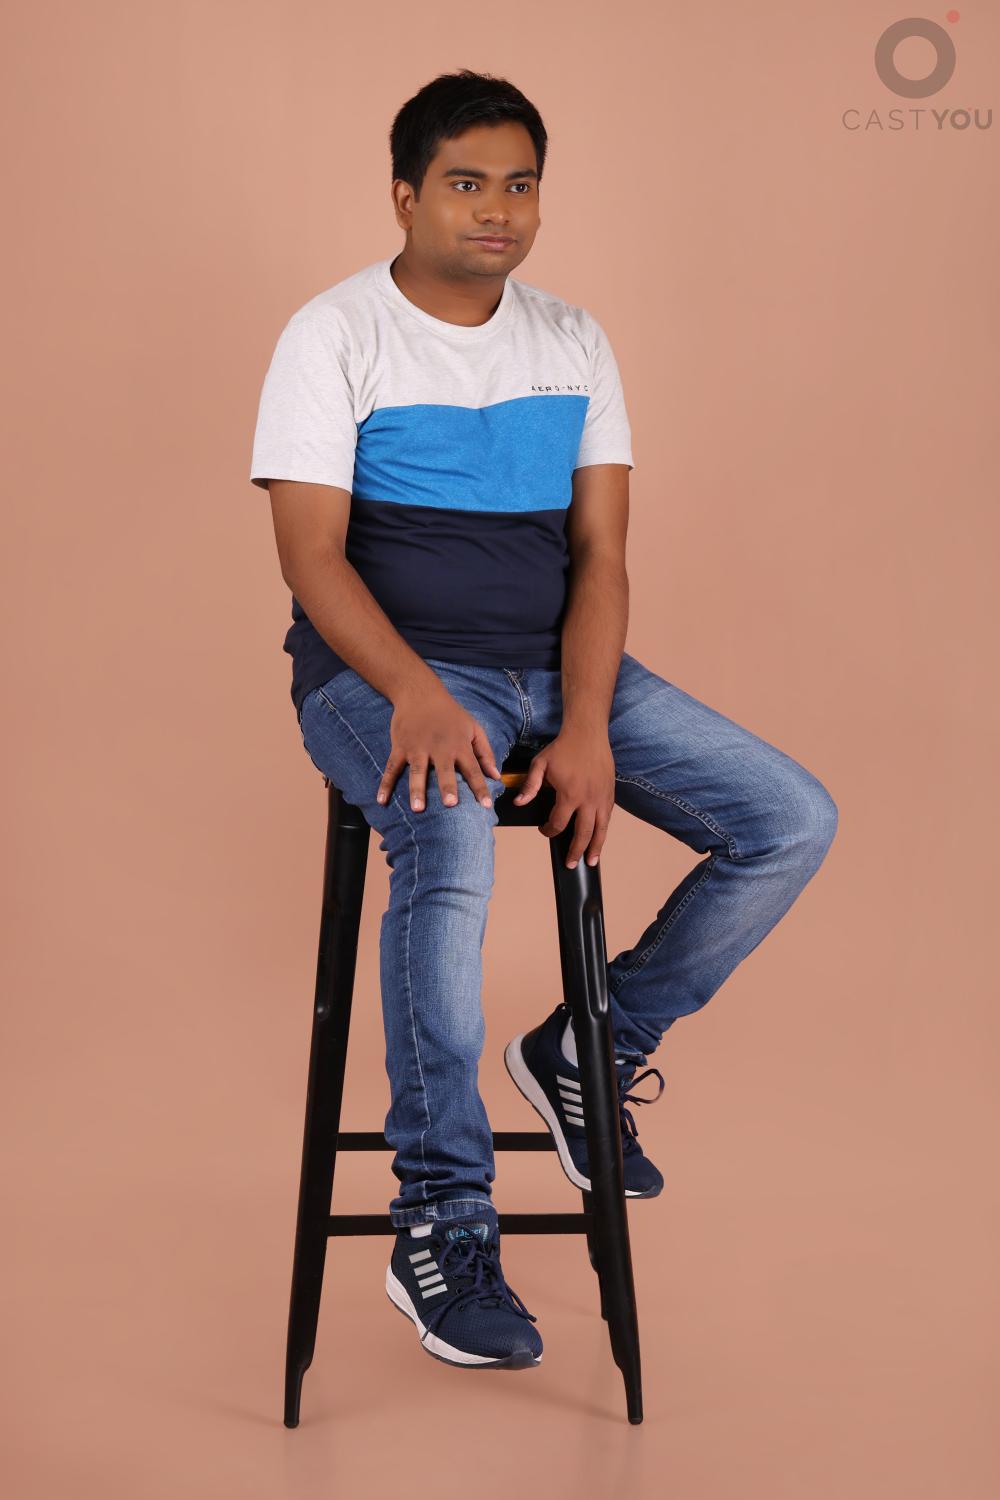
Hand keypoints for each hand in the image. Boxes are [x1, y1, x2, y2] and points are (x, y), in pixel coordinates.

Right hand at [376, 682, 501, 811]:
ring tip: (417, 808)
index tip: (487, 805)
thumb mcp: (474, 728)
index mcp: (459, 745)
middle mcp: (439, 748)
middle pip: (445, 771)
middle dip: (447, 787)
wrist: (420, 693)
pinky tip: (382, 800)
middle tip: (450, 804)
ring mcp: (417, 748)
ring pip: (417, 772)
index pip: (473, 770)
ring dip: (417, 790)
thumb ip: (485, 753)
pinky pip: (392, 768)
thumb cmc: (451, 714)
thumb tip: (496, 777)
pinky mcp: (400, 747)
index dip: (480, 788)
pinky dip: (385, 784)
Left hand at [512, 726, 615, 867]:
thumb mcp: (540, 765)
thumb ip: (530, 786)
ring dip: (596, 847)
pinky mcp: (610, 793)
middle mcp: (588, 800)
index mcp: (569, 795)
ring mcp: (601, 797)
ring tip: (591, 861)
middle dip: (575, 851)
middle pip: (583, 834)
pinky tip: (600, 837)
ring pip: (601, 829)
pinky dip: (604, 830)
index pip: (559, 823)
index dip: (549, 831)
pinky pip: (608, 817)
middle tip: (571, 864)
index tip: (544, 830)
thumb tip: (520, 803)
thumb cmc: (563, 748)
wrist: (587, 733)